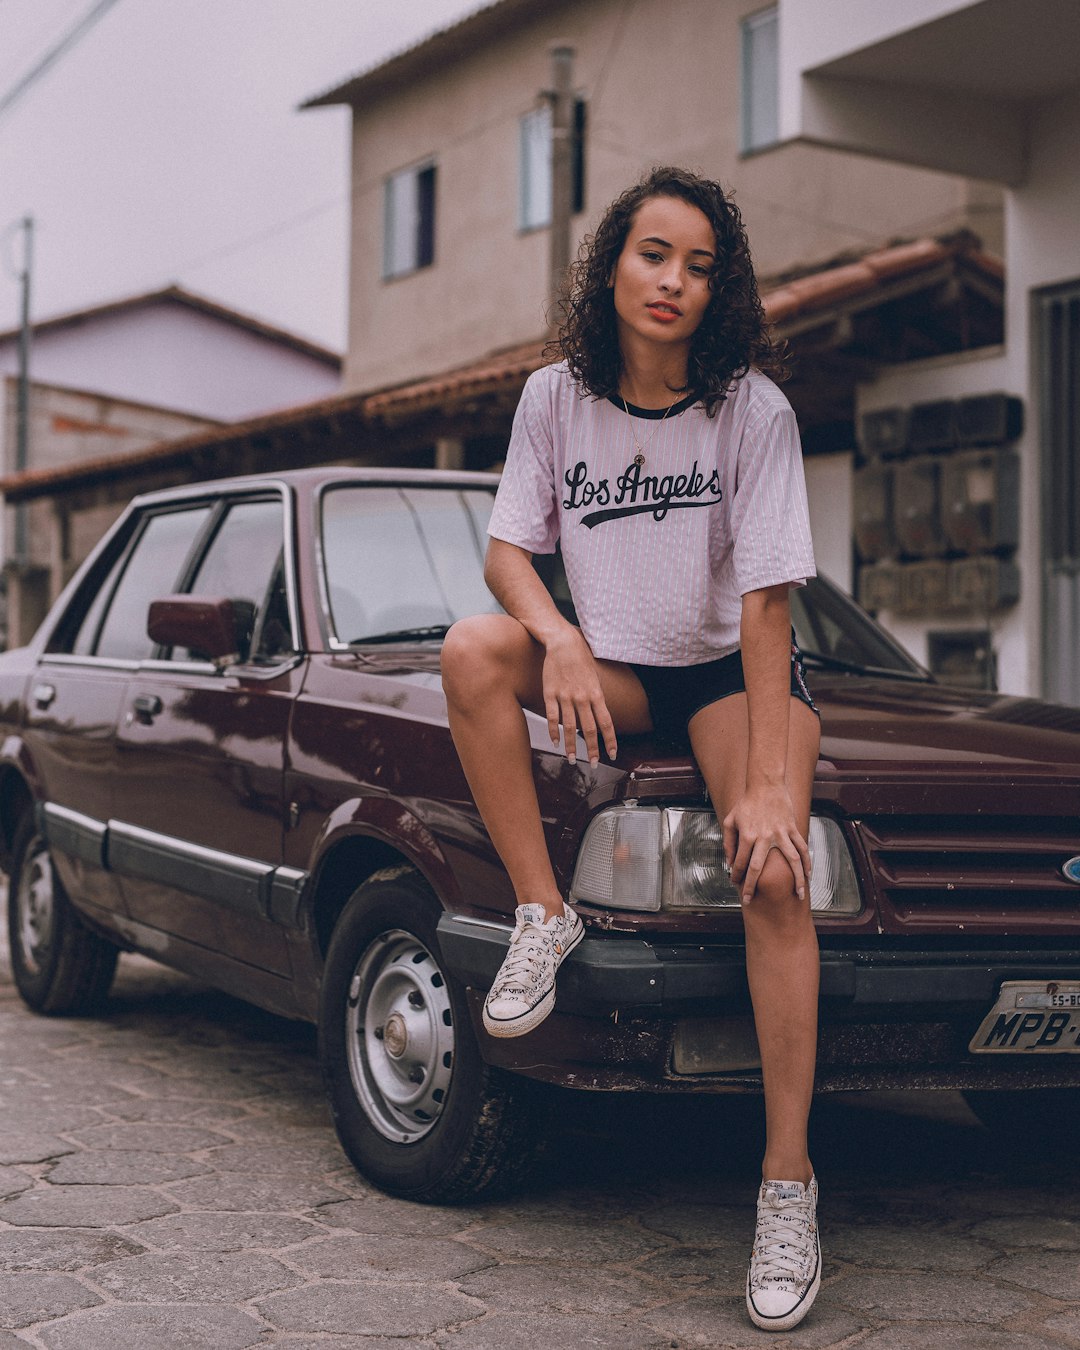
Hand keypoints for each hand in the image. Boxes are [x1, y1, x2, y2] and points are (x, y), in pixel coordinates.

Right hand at [542, 629, 617, 766]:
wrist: (562, 642)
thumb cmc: (580, 656)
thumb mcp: (595, 676)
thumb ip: (597, 696)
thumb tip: (601, 713)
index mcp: (596, 693)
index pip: (607, 723)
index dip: (610, 741)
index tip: (613, 754)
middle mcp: (582, 697)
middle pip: (589, 730)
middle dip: (592, 750)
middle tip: (594, 764)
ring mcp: (565, 696)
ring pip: (569, 728)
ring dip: (572, 746)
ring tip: (573, 760)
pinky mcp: (550, 693)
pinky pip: (552, 717)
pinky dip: (554, 732)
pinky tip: (556, 742)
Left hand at [722, 784, 810, 904]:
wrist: (766, 784)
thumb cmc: (746, 803)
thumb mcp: (730, 820)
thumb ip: (729, 842)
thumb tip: (730, 863)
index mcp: (747, 835)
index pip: (739, 862)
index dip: (736, 875)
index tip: (735, 884)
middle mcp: (764, 837)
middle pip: (758, 868)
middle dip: (752, 886)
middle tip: (750, 900)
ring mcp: (781, 833)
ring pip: (791, 861)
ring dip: (795, 880)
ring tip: (798, 896)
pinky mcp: (792, 828)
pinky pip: (802, 848)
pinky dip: (807, 862)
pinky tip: (808, 874)